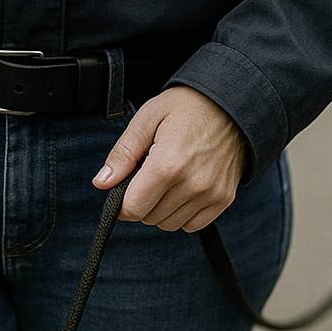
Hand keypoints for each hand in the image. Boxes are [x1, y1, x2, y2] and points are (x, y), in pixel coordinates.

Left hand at [91, 85, 246, 231]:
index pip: (134, 207)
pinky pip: (193, 225)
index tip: (121, 190)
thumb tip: (102, 182)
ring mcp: (210, 194)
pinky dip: (181, 213)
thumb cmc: (185, 107)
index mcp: (168, 164)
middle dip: (140, 201)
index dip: (121, 203)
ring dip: (160, 209)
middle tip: (146, 175)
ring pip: (170, 224)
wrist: (230, 105)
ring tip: (165, 179)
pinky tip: (181, 189)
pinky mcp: (223, 200)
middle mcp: (192, 184)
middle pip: (150, 217)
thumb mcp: (147, 119)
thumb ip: (123, 154)